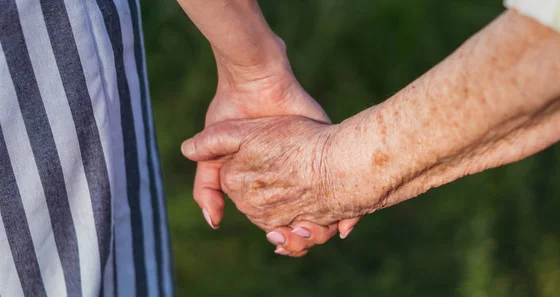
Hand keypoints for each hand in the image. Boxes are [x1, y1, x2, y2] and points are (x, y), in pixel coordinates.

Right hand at [193, 48, 358, 256]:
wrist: (255, 81)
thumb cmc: (232, 113)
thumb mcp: (215, 156)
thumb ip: (207, 187)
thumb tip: (213, 222)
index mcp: (270, 178)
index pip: (279, 218)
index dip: (281, 234)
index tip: (278, 240)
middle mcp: (295, 174)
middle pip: (305, 219)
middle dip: (304, 235)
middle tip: (298, 237)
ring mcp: (314, 161)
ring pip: (329, 209)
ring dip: (325, 226)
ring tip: (313, 229)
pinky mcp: (330, 146)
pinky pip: (349, 184)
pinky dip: (349, 209)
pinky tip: (343, 221)